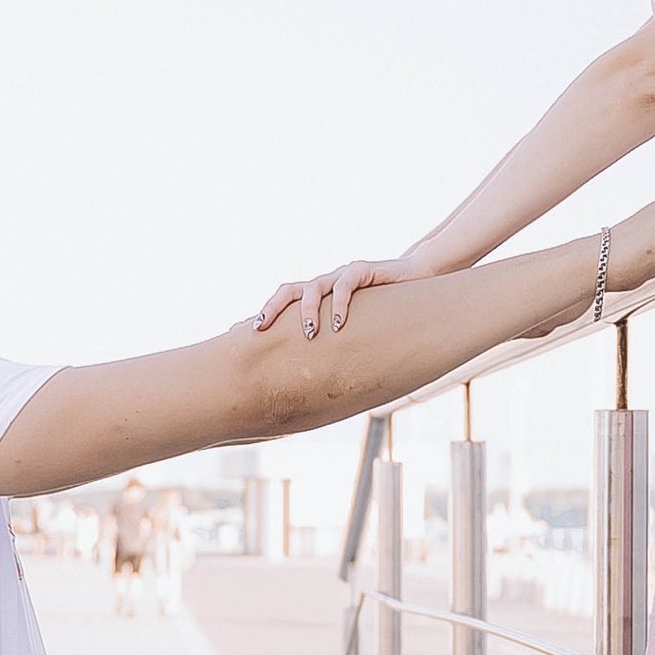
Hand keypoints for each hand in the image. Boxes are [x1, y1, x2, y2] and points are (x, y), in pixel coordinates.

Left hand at [253, 249, 441, 340]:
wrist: (418, 278)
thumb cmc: (386, 312)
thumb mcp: (358, 331)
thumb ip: (340, 347)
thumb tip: (321, 385)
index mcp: (318, 298)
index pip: (283, 304)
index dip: (261, 316)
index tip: (236, 333)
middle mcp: (325, 284)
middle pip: (287, 291)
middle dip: (270, 309)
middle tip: (259, 329)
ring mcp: (341, 276)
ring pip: (313, 287)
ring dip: (307, 312)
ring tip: (310, 334)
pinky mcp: (363, 270)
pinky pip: (345, 284)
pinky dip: (339, 304)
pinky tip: (338, 323)